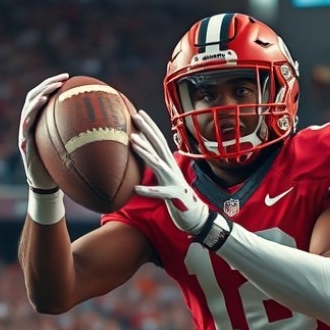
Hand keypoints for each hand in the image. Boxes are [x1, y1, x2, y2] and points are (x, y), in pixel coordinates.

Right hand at [18, 73, 67, 188]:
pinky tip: (40, 105)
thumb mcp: (71, 144)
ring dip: (38, 97)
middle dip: (46, 85)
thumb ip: (78, 131)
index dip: (52, 84)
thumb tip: (105, 121)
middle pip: (33, 97)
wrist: (47, 183)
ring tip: (49, 91)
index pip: (43, 96)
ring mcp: (25, 132)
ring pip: (27, 109)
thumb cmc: (60, 164)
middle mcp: (30, 124)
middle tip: (61, 79)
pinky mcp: (24, 143)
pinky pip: (25, 126)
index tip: (67, 77)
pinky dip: (31, 114)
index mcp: (40, 121)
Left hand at [130, 110, 210, 234]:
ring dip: (146, 153)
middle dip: (148, 130)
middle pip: (159, 146)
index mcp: (169, 164)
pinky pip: (160, 193)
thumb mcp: (166, 178)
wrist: (196, 216)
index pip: (159, 141)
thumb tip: (145, 156)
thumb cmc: (177, 197)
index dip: (150, 126)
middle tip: (136, 117)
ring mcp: (174, 182)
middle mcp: (172, 169)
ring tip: (133, 142)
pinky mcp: (174, 196)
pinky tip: (136, 189)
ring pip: (158, 164)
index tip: (139, 113)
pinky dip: (149, 190)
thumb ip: (157, 166)